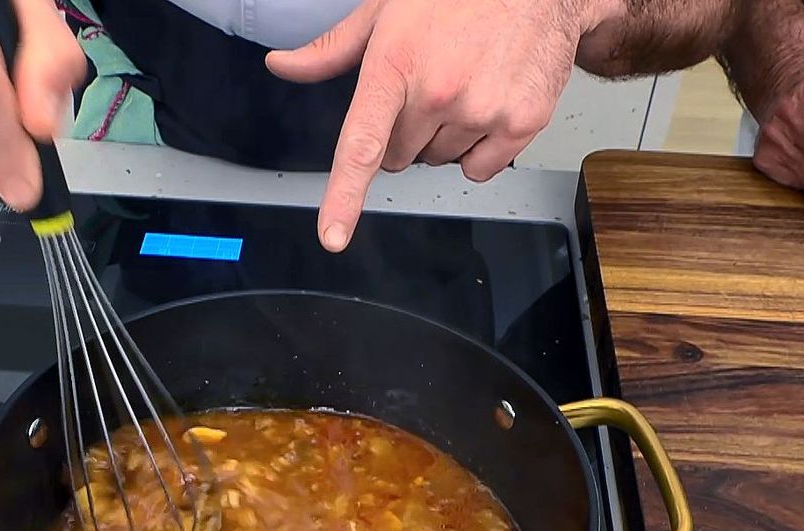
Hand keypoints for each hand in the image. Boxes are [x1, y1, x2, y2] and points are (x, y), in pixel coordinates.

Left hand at [267, 0, 606, 251]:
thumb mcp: (385, 8)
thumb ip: (332, 49)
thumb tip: (282, 66)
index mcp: (396, 64)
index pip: (362, 146)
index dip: (344, 198)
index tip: (333, 235)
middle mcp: (439, 91)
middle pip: (398, 159)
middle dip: (406, 132)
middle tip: (429, 86)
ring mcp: (482, 109)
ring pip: (439, 162)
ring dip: (445, 136)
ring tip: (465, 84)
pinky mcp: (521, 122)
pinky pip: (480, 168)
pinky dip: (482, 148)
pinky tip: (488, 103)